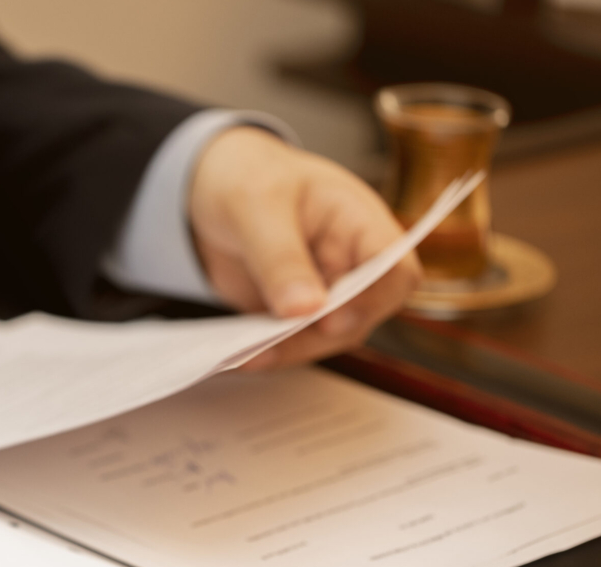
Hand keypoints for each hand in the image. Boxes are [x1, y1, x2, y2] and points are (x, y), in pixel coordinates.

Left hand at [189, 126, 420, 368]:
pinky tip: (239, 356)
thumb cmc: (247, 176)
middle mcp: (350, 261)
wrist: (207, 186)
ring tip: (246, 356)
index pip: (394, 269)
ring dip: (290, 350)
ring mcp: (324, 290)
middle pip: (361, 315)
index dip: (372, 300)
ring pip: (326, 337)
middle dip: (319, 335)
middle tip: (270, 345)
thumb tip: (303, 309)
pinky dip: (268, 351)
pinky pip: (291, 340)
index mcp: (358, 222)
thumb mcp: (256, 206)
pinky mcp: (293, 311)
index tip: (329, 319)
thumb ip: (280, 257)